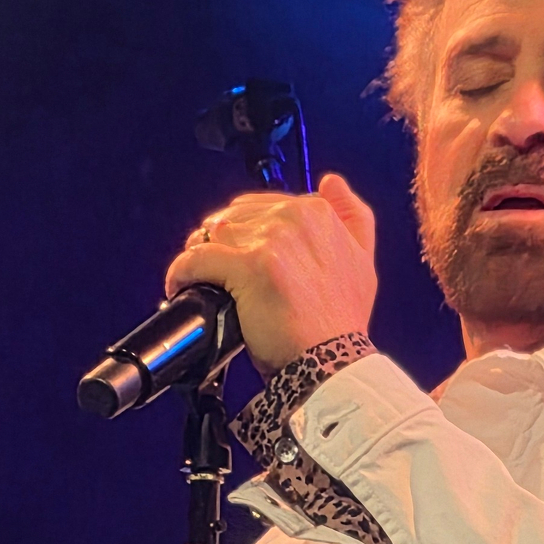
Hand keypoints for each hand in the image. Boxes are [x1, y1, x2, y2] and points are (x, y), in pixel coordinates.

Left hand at [163, 173, 376, 372]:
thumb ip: (351, 216)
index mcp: (319, 213)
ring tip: (200, 282)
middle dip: (220, 244)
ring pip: (213, 235)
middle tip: (216, 274)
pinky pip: (196, 259)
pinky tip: (180, 287)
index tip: (239, 257)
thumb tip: (332, 181)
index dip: (244, 234)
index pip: (261, 207)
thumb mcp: (362, 261)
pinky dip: (181, 273)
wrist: (330, 362)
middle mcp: (296, 218)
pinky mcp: (248, 265)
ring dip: (199, 257)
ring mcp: (272, 240)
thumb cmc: (341, 322)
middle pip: (233, 218)